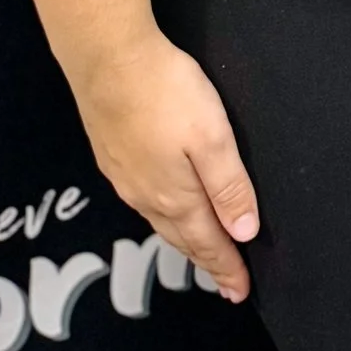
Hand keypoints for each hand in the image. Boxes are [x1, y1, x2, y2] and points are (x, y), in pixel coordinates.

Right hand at [72, 30, 258, 301]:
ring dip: (185, 241)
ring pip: (161, 221)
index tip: (240, 291)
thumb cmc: (166, 92)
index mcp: (175, 195)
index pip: (207, 243)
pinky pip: (144, 202)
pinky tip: (166, 211)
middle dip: (208, 261)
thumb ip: (228, 187)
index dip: (227, 267)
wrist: (107, 59)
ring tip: (201, 252)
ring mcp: (125, 178)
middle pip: (183, 238)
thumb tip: (243, 232)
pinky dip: (164, 218)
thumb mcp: (212, 138)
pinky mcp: (112, 156)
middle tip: (226, 282)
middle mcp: (146, 195)